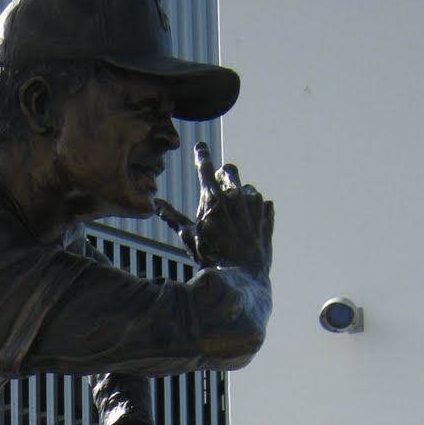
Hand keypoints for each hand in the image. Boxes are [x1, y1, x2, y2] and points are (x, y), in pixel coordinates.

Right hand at [154, 142, 272, 276]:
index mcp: (213, 199)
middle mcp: (236, 196)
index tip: (200, 147)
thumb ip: (173, 218)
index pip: (205, 168)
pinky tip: (247, 224)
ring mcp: (254, 203)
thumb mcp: (190, 239)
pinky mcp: (267, 214)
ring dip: (239, 195)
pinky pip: (262, 202)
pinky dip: (254, 209)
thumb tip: (156, 203)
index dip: (201, 155)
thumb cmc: (213, 259)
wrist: (243, 278)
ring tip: (233, 216)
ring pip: (246, 187)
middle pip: (229, 171)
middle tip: (218, 188)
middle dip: (223, 176)